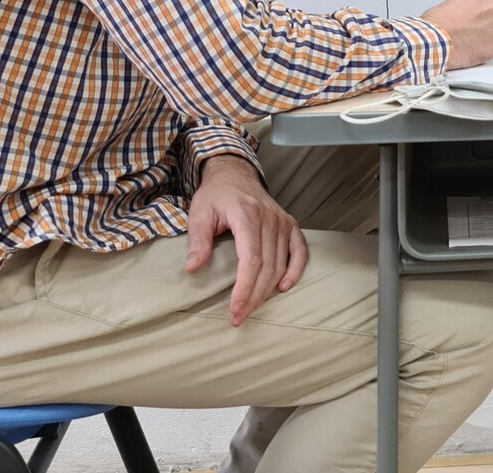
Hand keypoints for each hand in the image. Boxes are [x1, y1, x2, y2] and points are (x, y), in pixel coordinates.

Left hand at [186, 155, 307, 325]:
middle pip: (267, 267)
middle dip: (254, 297)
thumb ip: (198, 241)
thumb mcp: (199, 213)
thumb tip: (193, 268)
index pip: (251, 260)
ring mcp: (282, 222)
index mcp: (247, 216)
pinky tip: (284, 287)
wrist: (235, 174)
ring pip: (281, 264)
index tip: (234, 309)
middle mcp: (270, 220)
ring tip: (252, 308)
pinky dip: (295, 270)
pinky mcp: (290, 224)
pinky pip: (299, 251)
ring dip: (268, 291)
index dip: (244, 288)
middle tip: (239, 317)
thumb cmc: (216, 195)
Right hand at [421, 0, 492, 68]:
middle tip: (469, 26)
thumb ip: (464, 4)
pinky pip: (492, 45)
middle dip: (484, 20)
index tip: (471, 12)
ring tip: (467, 38)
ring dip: (485, 34)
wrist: (435, 41)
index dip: (477, 7)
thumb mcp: (449, 1)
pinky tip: (470, 47)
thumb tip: (465, 11)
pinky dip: (484, 48)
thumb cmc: (437, 23)